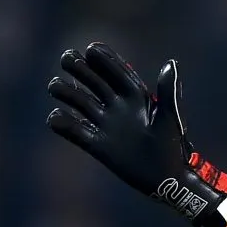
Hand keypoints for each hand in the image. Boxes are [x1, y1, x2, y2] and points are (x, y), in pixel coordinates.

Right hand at [46, 42, 226, 226]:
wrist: (167, 178)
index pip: (117, 72)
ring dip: (67, 93)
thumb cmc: (172, 146)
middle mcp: (117, 107)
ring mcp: (105, 125)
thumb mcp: (171, 116)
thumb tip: (170, 63)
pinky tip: (55, 117)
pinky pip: (76, 133)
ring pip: (81, 103)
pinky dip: (63, 125)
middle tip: (66, 58)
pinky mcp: (97, 145)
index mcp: (135, 96)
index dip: (104, 59)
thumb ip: (168, 91)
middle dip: (80, 69)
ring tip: (54, 86)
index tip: (91, 48)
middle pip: (94, 82)